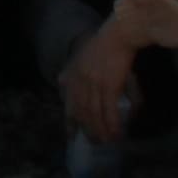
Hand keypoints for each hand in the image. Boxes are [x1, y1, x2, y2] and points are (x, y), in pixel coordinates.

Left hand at [61, 12, 146, 145]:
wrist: (117, 35)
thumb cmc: (102, 44)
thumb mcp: (79, 56)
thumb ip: (69, 70)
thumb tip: (59, 81)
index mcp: (72, 75)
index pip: (68, 103)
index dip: (69, 121)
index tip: (70, 136)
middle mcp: (80, 82)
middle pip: (82, 112)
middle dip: (87, 129)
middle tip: (94, 142)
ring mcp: (93, 84)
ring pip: (95, 114)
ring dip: (101, 130)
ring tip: (107, 140)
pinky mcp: (109, 85)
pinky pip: (109, 110)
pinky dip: (113, 123)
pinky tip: (117, 132)